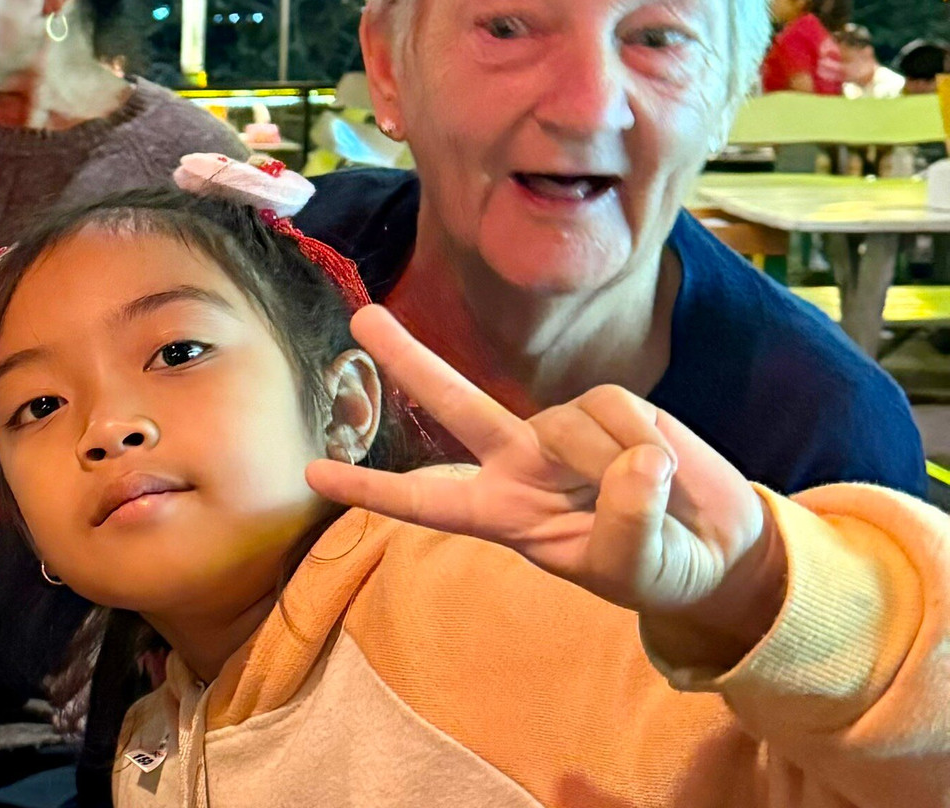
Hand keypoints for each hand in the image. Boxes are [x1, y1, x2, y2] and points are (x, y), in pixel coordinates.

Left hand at [306, 306, 785, 667]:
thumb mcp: (631, 569)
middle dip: (411, 360)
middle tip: (362, 319)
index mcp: (506, 514)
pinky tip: (662, 460)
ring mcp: (563, 431)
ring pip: (567, 423)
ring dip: (612, 462)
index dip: (373, 490)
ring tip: (647, 495)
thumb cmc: (657, 568)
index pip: (429, 501)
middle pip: (457, 405)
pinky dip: (644, 437)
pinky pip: (616, 408)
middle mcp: (522, 463)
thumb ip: (627, 525)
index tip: (312, 474)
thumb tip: (636, 461)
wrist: (713, 546)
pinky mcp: (609, 405)